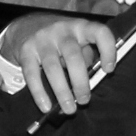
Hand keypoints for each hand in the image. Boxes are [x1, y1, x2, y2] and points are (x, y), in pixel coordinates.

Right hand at [3, 13, 117, 117]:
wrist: (26, 25)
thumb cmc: (60, 40)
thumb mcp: (77, 41)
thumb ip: (86, 57)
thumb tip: (92, 83)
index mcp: (81, 27)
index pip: (100, 32)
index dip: (108, 50)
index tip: (109, 70)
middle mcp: (62, 30)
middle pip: (74, 57)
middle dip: (81, 82)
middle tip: (84, 100)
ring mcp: (42, 40)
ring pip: (53, 68)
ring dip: (62, 92)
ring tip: (69, 109)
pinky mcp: (26, 50)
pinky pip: (32, 74)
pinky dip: (39, 93)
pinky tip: (46, 106)